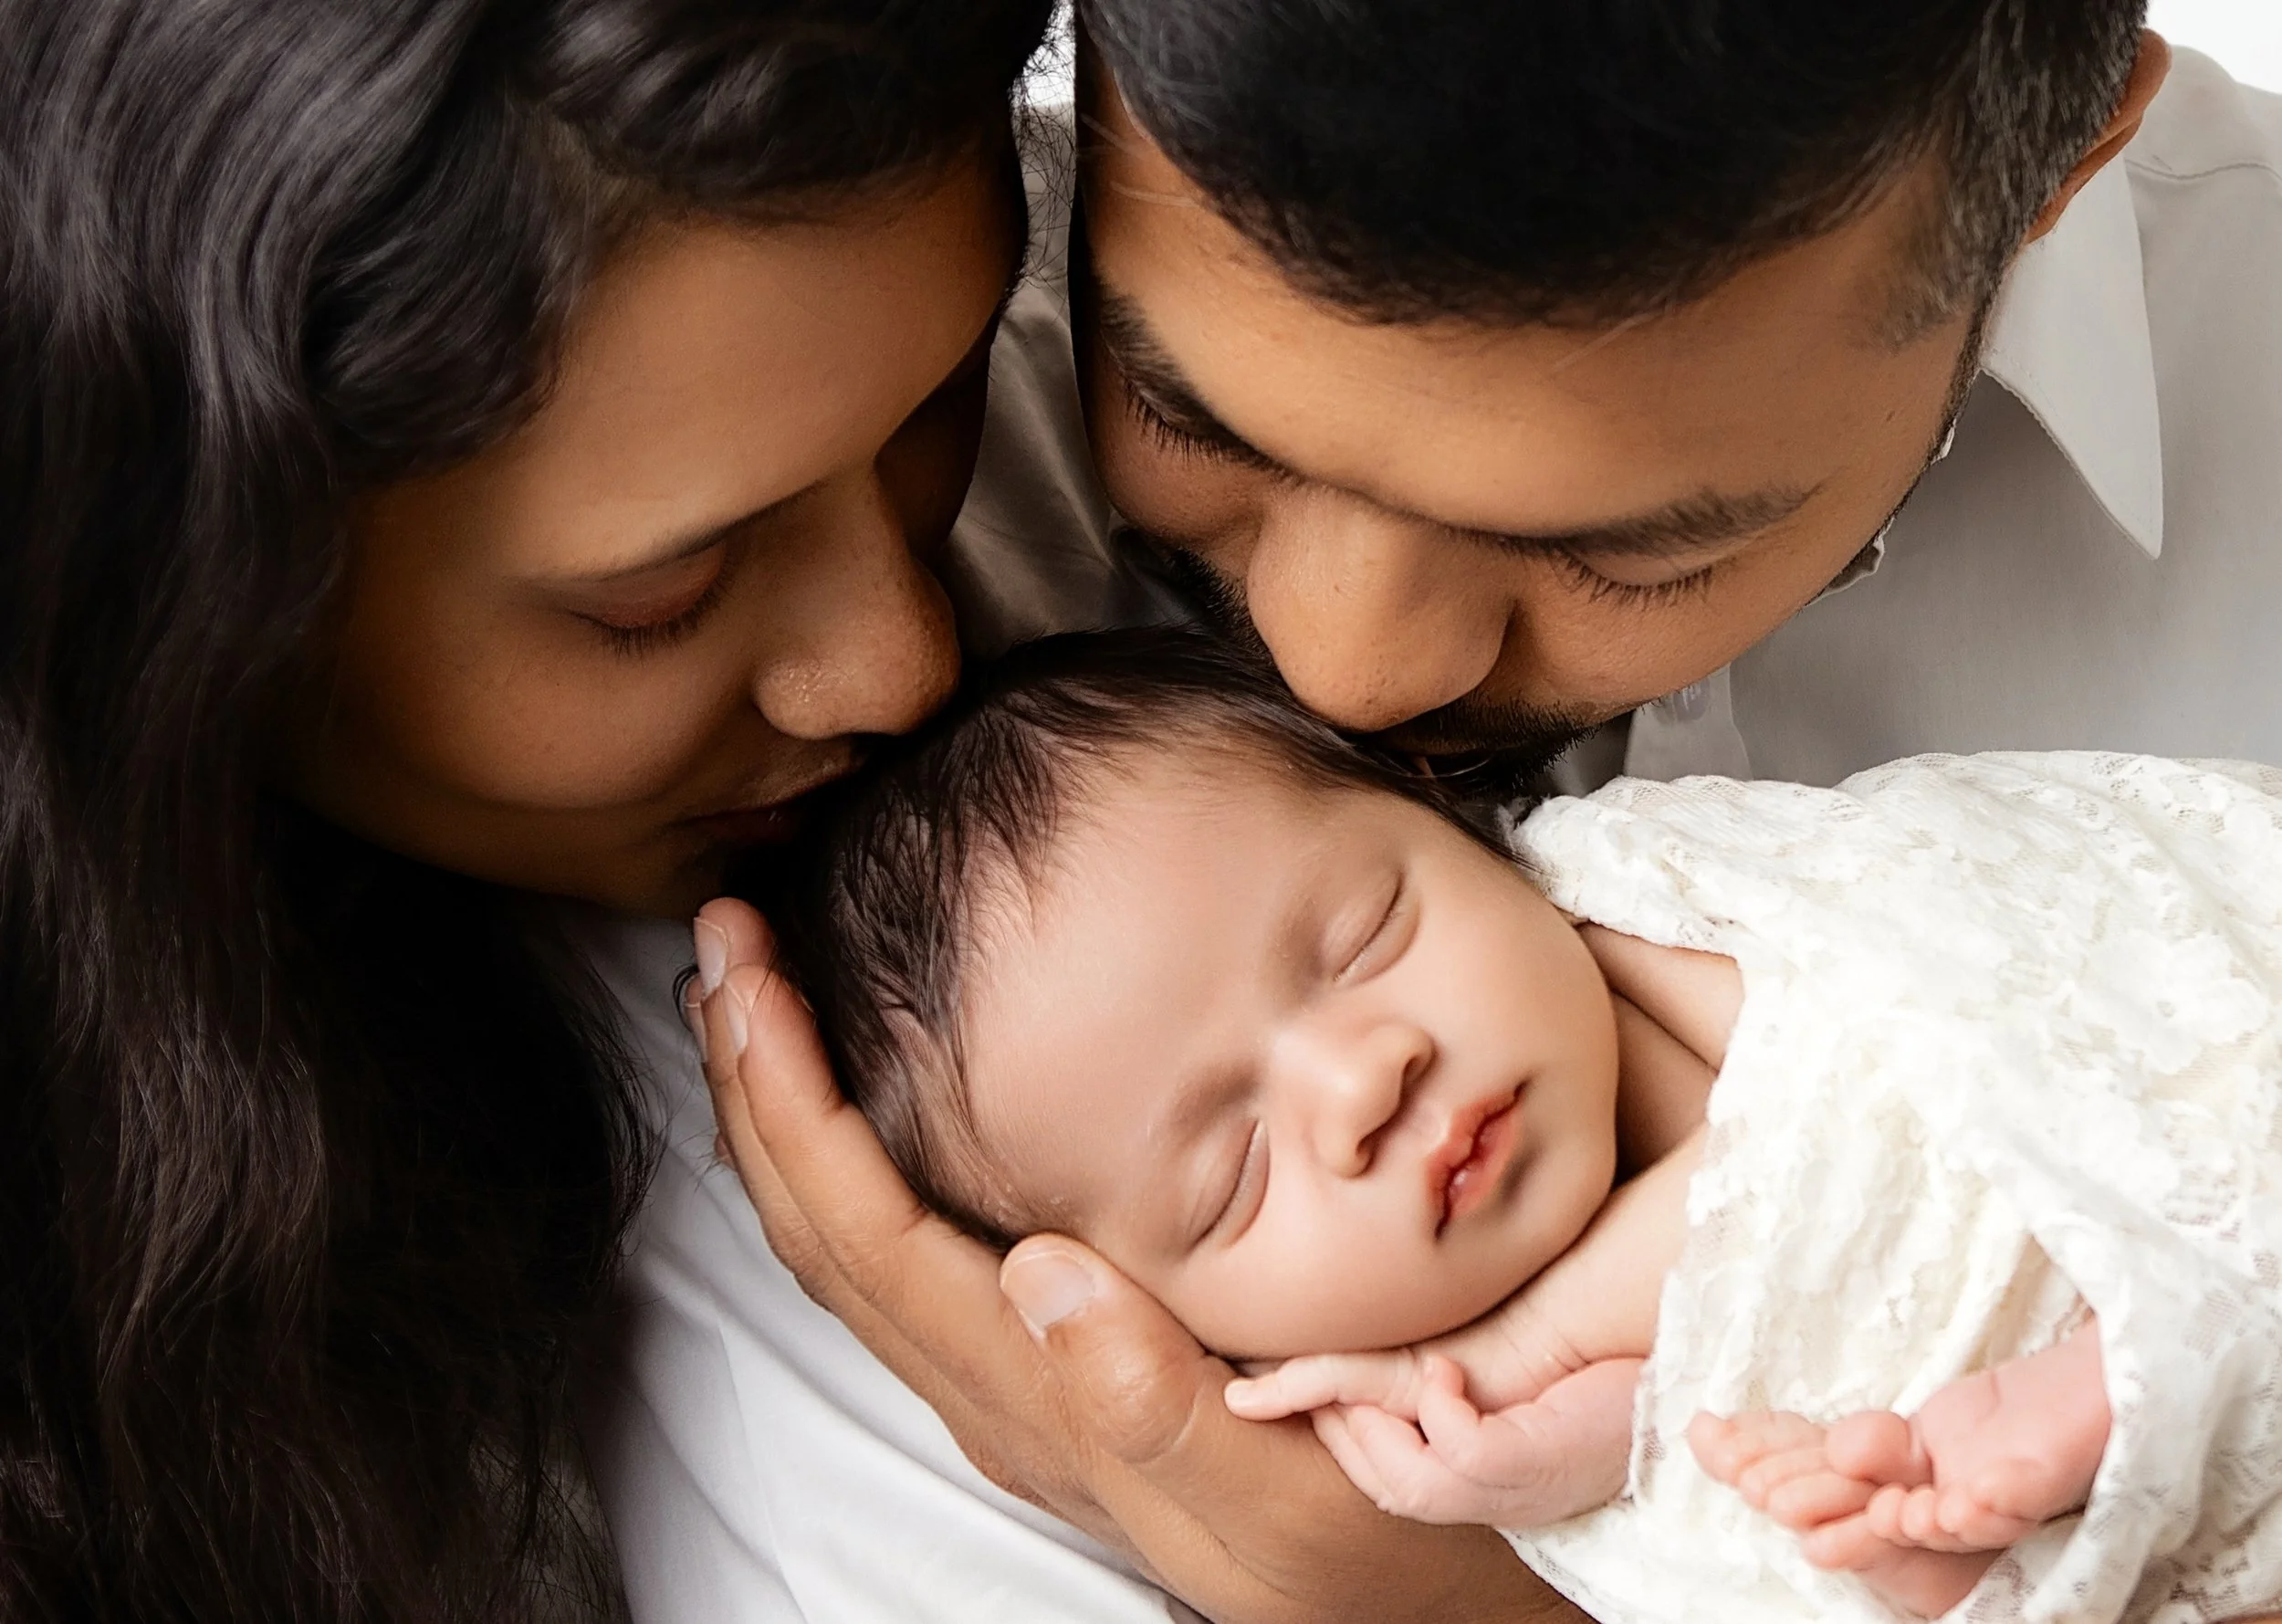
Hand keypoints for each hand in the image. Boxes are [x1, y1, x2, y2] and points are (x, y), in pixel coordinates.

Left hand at [688, 899, 1588, 1623]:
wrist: (1405, 1621)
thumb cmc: (1368, 1556)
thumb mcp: (1289, 1500)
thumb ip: (1160, 1404)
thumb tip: (1043, 1273)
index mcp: (1037, 1402)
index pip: (867, 1237)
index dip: (793, 1107)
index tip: (750, 983)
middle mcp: (995, 1394)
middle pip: (820, 1232)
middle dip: (754, 1085)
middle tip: (722, 944)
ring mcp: (1008, 1388)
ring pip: (843, 1243)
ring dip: (783, 1116)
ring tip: (754, 1002)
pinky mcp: (1039, 1376)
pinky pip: (894, 1254)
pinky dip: (845, 1156)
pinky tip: (855, 1100)